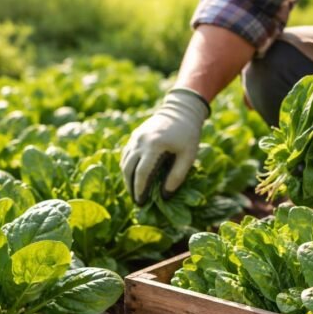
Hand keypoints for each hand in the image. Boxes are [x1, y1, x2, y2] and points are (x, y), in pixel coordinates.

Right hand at [120, 88, 209, 204]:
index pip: (142, 173)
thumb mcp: (188, 157)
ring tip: (135, 192)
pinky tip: (134, 176)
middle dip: (131, 187)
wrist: (181, 110)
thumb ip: (177, 176)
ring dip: (127, 179)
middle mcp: (140, 141)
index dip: (140, 190)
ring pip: (124, 162)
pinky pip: (126, 155)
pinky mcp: (134, 136)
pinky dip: (128, 167)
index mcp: (154, 146)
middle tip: (137, 201)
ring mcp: (135, 137)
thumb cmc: (188, 134)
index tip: (141, 203)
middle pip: (128, 169)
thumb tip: (165, 196)